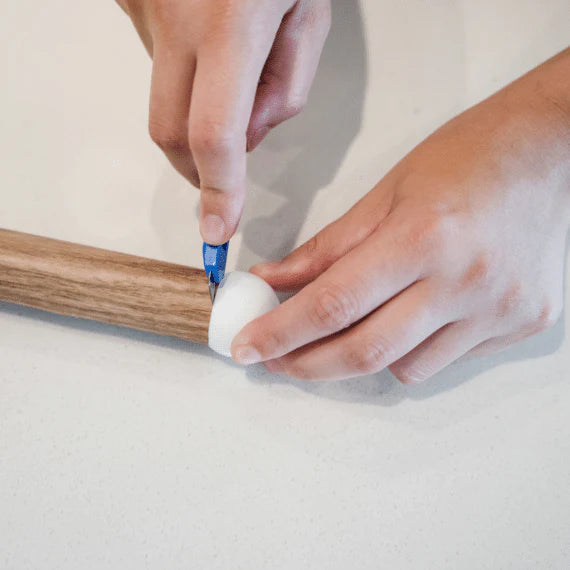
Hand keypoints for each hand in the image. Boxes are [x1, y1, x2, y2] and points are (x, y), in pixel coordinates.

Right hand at [116, 0, 330, 243]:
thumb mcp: (309, 14)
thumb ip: (283, 89)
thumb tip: (246, 138)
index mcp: (232, 20)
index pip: (215, 135)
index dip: (216, 191)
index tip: (216, 230)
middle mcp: (175, 16)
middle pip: (170, 133)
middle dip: (198, 168)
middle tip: (226, 168)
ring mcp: (142, 6)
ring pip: (162, 96)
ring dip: (198, 106)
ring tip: (232, 58)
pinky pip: (154, 62)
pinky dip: (184, 73)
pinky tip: (207, 34)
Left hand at [232, 49, 569, 381]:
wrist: (552, 149)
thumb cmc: (469, 156)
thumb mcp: (385, 192)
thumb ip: (327, 248)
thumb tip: (275, 280)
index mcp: (423, 236)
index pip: (333, 303)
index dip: (281, 332)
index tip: (248, 347)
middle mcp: (465, 281)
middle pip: (365, 351)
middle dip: (308, 364)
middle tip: (277, 360)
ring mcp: (499, 309)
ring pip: (404, 366)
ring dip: (362, 355)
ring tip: (352, 325)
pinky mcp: (523, 323)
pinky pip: (446, 360)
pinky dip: (411, 349)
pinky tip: (409, 318)